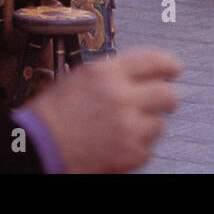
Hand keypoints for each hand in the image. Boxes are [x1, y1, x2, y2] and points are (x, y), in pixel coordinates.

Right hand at [27, 47, 180, 173]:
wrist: (39, 149)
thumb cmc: (53, 115)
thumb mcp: (81, 79)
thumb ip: (113, 74)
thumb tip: (143, 75)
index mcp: (106, 72)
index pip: (154, 60)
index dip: (169, 64)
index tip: (175, 69)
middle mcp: (121, 96)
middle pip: (167, 94)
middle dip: (165, 100)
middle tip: (160, 103)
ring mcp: (128, 126)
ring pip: (158, 125)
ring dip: (146, 128)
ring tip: (121, 130)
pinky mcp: (130, 153)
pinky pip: (147, 149)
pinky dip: (135, 150)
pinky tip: (115, 146)